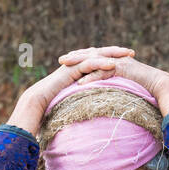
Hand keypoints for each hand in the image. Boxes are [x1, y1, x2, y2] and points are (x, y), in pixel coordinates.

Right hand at [6, 47, 134, 133]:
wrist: (36, 104)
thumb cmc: (50, 108)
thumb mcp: (71, 104)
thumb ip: (82, 104)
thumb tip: (92, 117)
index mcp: (78, 71)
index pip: (98, 62)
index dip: (112, 60)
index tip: (127, 62)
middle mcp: (76, 65)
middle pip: (99, 54)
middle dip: (116, 52)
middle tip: (132, 53)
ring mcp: (73, 65)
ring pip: (96, 55)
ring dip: (113, 54)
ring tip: (128, 55)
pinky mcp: (70, 69)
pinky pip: (88, 64)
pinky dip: (101, 63)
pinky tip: (113, 64)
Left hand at [58, 49, 168, 112]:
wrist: (160, 87)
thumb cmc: (145, 90)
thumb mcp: (125, 89)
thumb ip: (114, 89)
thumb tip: (104, 100)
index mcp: (113, 62)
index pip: (93, 59)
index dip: (79, 60)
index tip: (64, 64)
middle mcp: (115, 59)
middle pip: (91, 55)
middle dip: (75, 56)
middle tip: (60, 59)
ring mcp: (119, 61)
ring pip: (96, 60)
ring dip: (80, 63)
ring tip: (65, 66)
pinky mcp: (123, 68)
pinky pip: (105, 71)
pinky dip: (93, 77)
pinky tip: (81, 83)